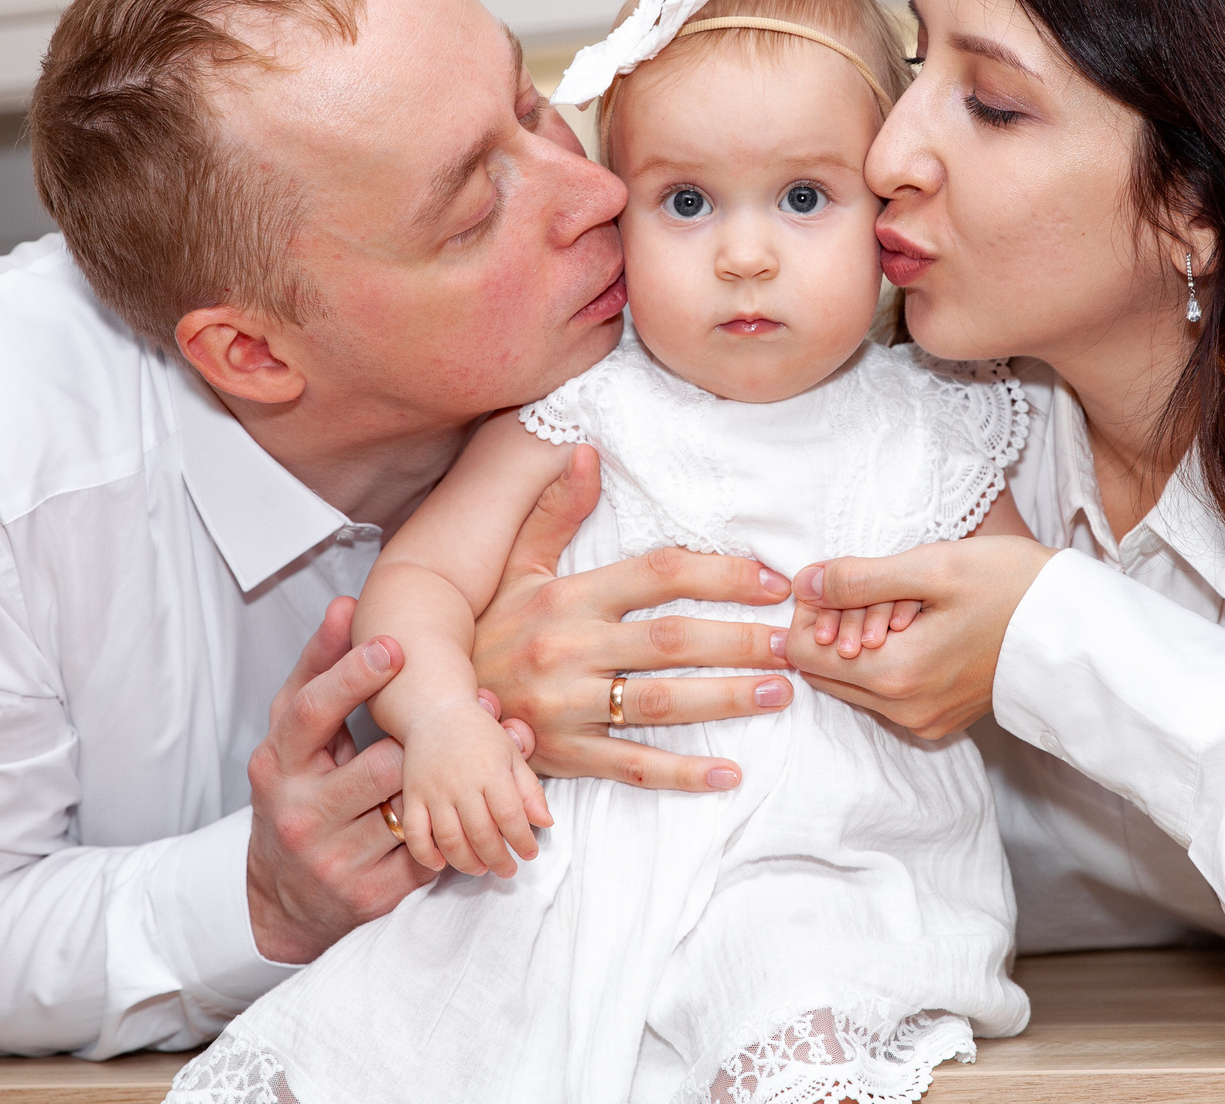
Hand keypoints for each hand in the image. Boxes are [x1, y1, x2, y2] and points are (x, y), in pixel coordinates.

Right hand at [244, 597, 537, 963]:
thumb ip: (320, 669)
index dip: (353, 676)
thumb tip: (348, 604)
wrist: (282, 896)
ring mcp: (334, 859)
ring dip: (449, 777)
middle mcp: (300, 813)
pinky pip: (429, 851)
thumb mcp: (295, 734)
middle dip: (431, 738)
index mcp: (277, 765)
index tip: (394, 646)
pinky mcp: (371, 896)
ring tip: (477, 750)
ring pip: (411, 806)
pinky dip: (451, 824)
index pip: (311, 712)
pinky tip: (468, 803)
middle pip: (378, 764)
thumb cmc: (296, 791)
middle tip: (477, 702)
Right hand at [399, 699, 554, 877]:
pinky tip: (440, 863)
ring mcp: (434, 791)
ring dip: (467, 862)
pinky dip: (426, 854)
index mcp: (492, 771)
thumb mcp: (512, 755)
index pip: (510, 816)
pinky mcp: (412, 796)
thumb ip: (529, 790)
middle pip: (481, 833)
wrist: (436, 711)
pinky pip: (415, 834)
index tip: (530, 853)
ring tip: (481, 868)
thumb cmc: (480, 735)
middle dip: (498, 859)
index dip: (522, 841)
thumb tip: (546, 823)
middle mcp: (462, 783)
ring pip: (449, 839)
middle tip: (508, 869)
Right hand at [472, 446, 798, 790]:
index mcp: (567, 596)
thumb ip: (553, 512)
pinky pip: (630, 766)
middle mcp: (568, 648)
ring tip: (780, 691)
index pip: (658, 574)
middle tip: (797, 642)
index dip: (721, 574)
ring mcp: (565, 705)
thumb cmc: (486, 629)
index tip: (773, 581)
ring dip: (725, 698)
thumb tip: (583, 451)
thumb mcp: (514, 567)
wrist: (427, 702)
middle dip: (739, 640)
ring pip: (659, 702)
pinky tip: (729, 773)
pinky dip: (681, 773)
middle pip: (670, 640)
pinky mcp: (563, 755)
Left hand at [783, 536, 1054, 737]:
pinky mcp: (939, 719)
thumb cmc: (1012, 586)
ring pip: (853, 682)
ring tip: (901, 604)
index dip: (806, 611)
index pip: (802, 653)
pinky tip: (918, 627)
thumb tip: (802, 583)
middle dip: (830, 627)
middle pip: (823, 671)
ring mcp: (922, 721)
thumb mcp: (934, 567)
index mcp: (896, 675)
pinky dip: (886, 660)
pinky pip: (885, 692)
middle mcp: (903, 710)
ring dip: (859, 642)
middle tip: (869, 586)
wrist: (1076, 626)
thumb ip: (859, 578)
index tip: (837, 577)